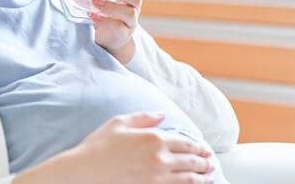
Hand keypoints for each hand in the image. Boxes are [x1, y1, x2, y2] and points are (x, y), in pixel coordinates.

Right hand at [14, 112, 216, 183]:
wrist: (83, 173)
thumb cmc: (97, 147)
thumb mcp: (119, 123)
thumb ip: (144, 118)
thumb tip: (162, 116)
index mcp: (153, 138)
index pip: (184, 142)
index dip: (198, 147)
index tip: (205, 150)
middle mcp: (160, 158)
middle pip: (191, 161)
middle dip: (204, 162)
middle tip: (211, 164)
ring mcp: (157, 178)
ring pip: (189, 179)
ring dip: (203, 178)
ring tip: (210, 177)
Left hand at [89, 0, 147, 55]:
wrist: (110, 39)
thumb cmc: (108, 15)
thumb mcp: (105, 1)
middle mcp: (135, 9)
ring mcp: (130, 22)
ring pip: (129, 13)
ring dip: (111, 6)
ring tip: (94, 1)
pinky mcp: (123, 34)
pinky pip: (117, 27)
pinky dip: (103, 20)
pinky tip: (92, 15)